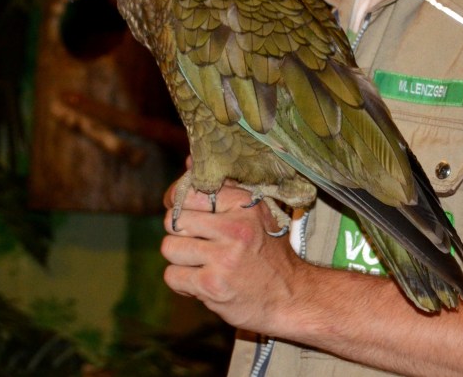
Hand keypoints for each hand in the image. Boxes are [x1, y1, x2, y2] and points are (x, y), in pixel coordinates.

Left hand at [160, 175, 305, 332]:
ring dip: (180, 259)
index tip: (185, 214)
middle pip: (174, 221)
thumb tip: (189, 163)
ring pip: (169, 248)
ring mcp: (223, 258)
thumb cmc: (269, 254)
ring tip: (201, 263)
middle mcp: (234, 228)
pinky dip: (182, 282)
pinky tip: (202, 281)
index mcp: (243, 205)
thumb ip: (221, 189)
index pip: (190, 192)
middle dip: (180, 234)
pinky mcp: (213, 286)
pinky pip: (172, 276)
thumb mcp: (254, 215)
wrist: (292, 298)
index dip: (178, 203)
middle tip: (198, 243)